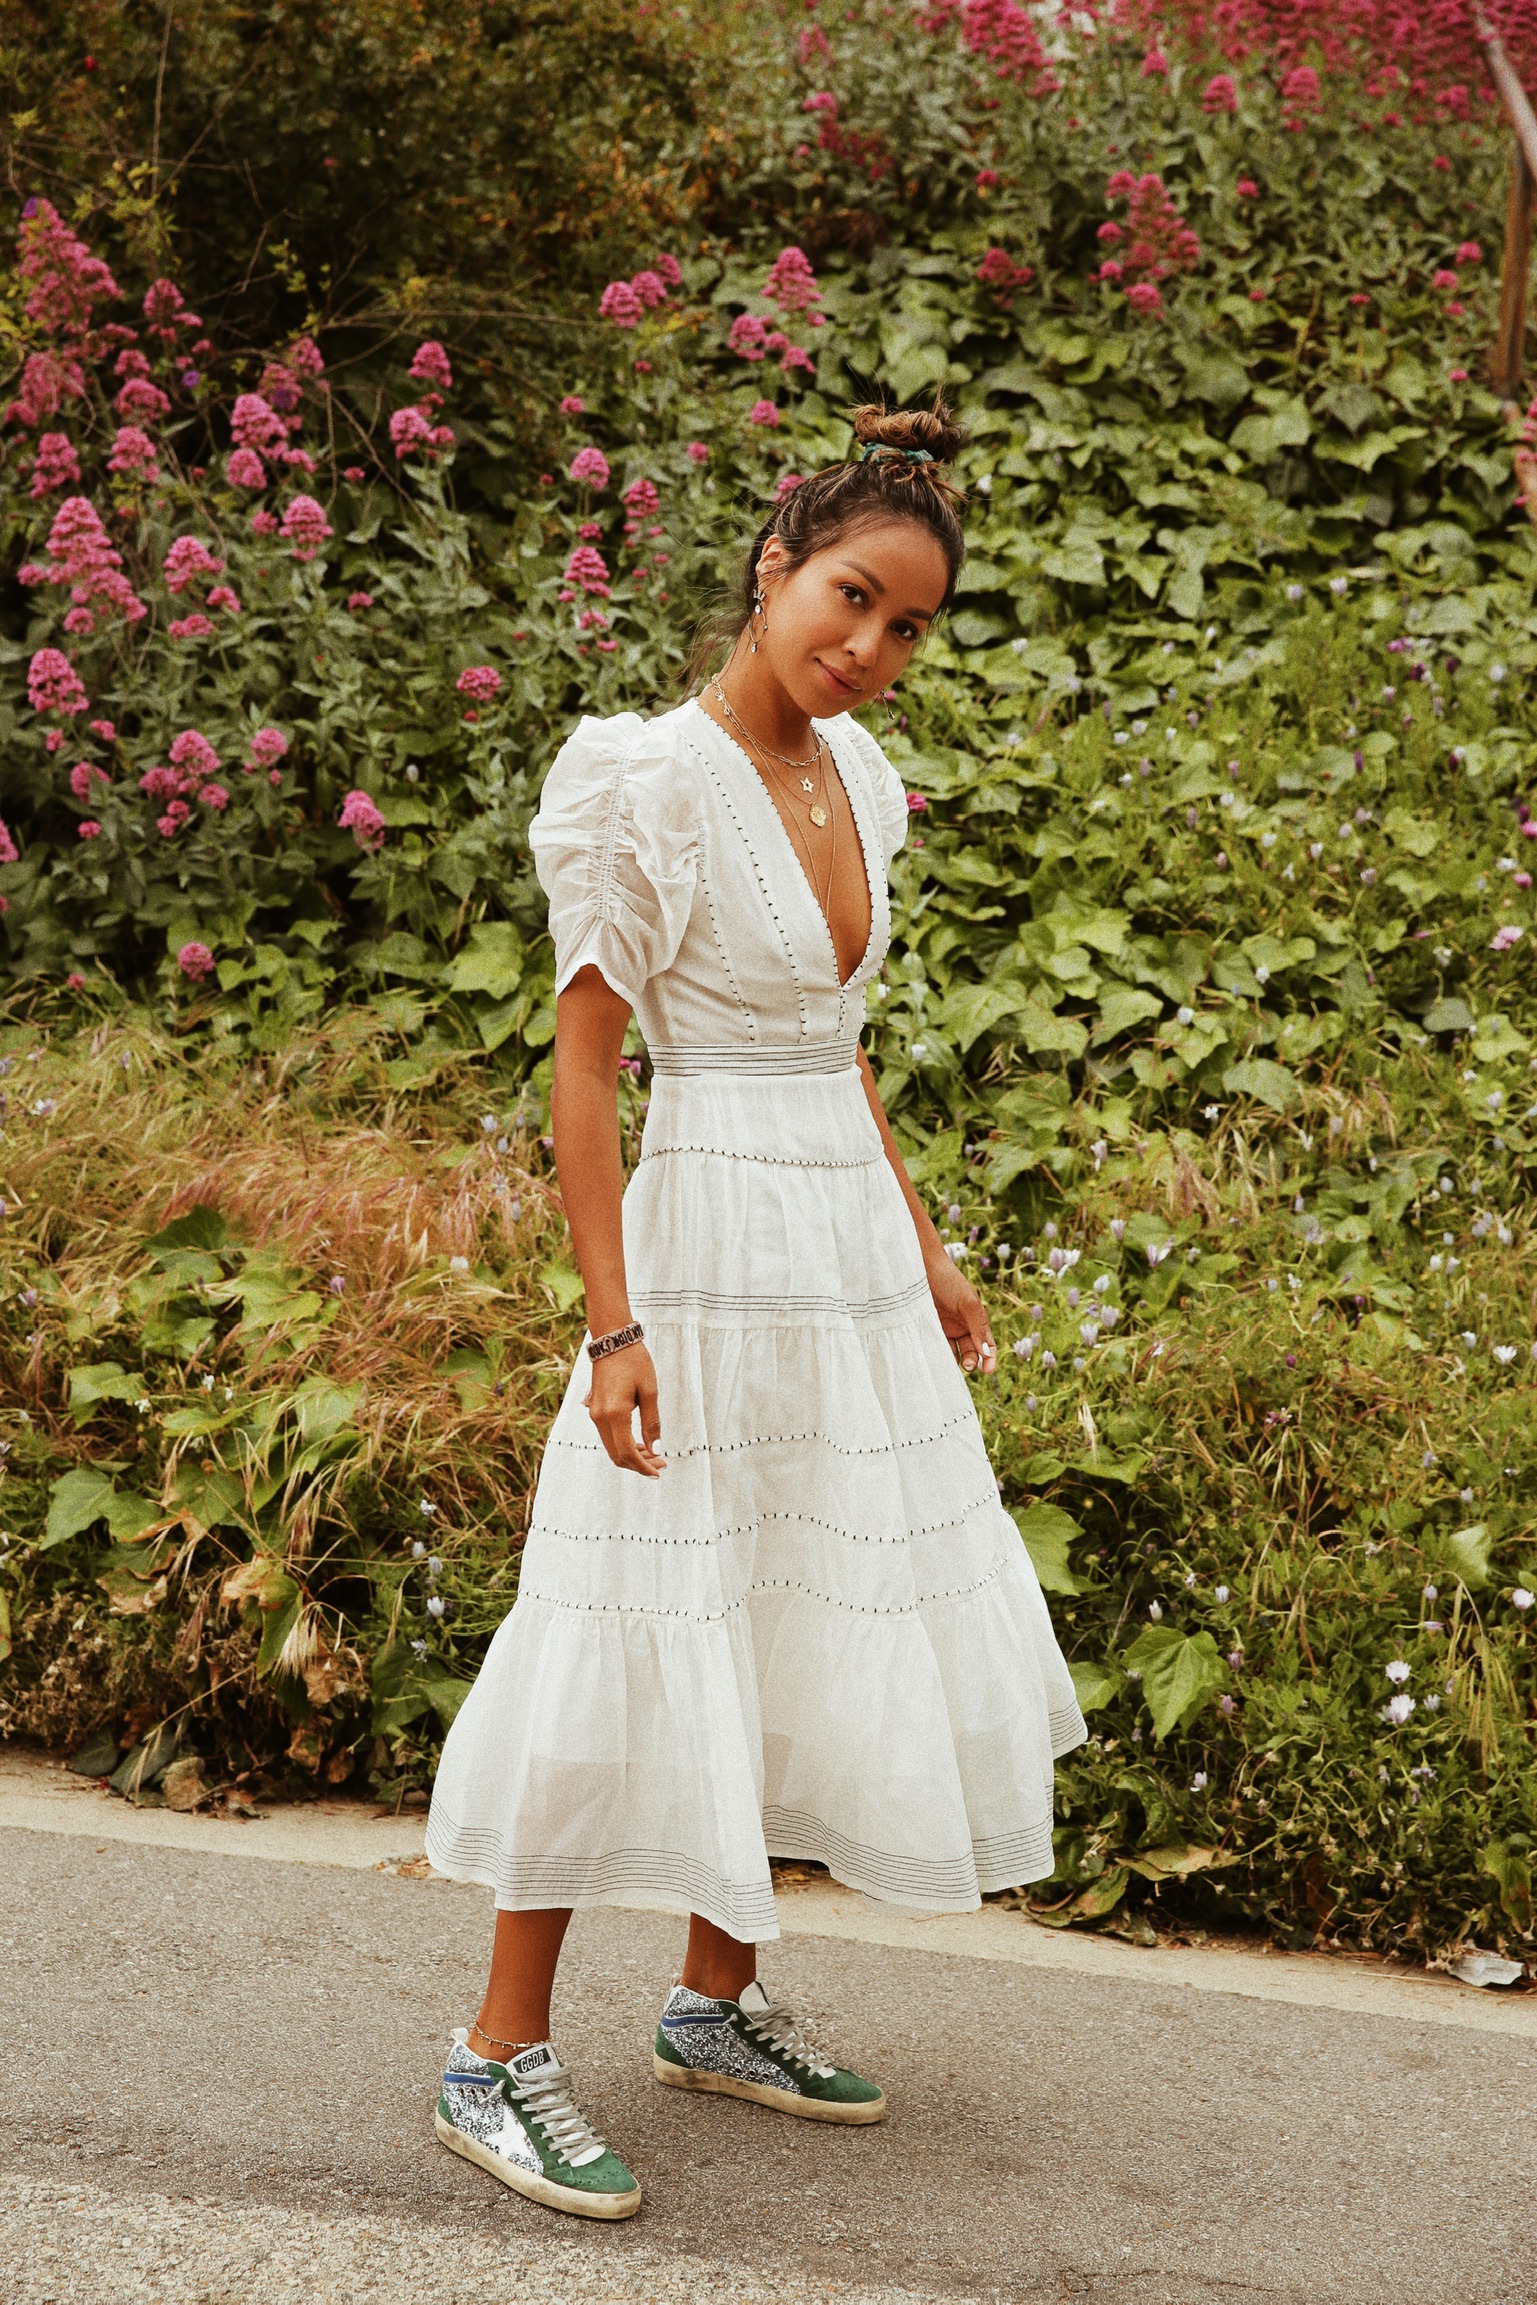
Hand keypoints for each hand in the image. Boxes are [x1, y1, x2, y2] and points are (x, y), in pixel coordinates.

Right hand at [585, 1341, 664, 1475]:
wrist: (613, 1341)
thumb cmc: (635, 1362)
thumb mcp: (649, 1392)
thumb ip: (652, 1423)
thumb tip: (656, 1449)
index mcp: (615, 1414)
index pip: (627, 1453)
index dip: (643, 1467)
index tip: (658, 1471)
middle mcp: (600, 1418)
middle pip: (617, 1455)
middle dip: (639, 1465)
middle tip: (660, 1464)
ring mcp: (595, 1414)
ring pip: (612, 1447)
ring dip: (632, 1456)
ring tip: (654, 1454)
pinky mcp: (595, 1410)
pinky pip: (608, 1436)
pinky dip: (623, 1444)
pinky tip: (640, 1443)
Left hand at [926, 1252, 996, 1375]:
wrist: (921, 1268)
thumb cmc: (949, 1281)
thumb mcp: (968, 1303)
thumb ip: (977, 1327)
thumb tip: (987, 1354)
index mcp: (976, 1320)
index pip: (987, 1345)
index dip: (990, 1359)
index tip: (988, 1370)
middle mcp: (962, 1326)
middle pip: (971, 1352)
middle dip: (973, 1361)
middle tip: (969, 1365)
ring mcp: (945, 1329)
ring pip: (953, 1353)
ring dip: (955, 1362)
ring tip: (953, 1365)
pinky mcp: (928, 1329)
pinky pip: (935, 1347)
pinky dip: (937, 1356)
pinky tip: (937, 1360)